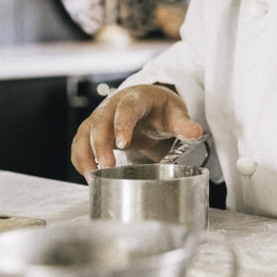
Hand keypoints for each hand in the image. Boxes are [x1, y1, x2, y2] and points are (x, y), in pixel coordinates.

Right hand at [70, 84, 203, 176]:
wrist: (148, 104)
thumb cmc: (160, 109)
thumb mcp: (175, 114)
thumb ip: (184, 124)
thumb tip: (196, 132)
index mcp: (135, 99)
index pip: (126, 109)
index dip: (122, 125)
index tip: (122, 144)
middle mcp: (112, 106)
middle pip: (100, 122)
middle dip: (100, 145)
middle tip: (107, 166)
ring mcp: (99, 118)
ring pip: (85, 133)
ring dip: (85, 154)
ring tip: (92, 177)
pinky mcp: (92, 130)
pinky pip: (80, 143)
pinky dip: (79, 158)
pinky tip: (87, 175)